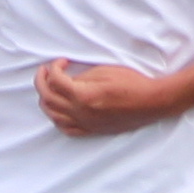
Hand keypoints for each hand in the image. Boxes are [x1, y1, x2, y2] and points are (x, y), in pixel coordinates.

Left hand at [36, 60, 172, 135]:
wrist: (151, 102)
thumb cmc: (132, 84)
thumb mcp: (104, 72)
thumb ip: (81, 77)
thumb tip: (66, 80)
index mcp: (83, 96)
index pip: (55, 81)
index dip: (54, 68)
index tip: (63, 62)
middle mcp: (81, 113)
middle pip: (47, 99)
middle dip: (42, 82)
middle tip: (46, 72)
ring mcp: (86, 124)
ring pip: (53, 116)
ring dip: (46, 101)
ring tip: (49, 90)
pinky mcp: (92, 130)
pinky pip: (66, 129)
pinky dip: (57, 119)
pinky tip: (59, 110)